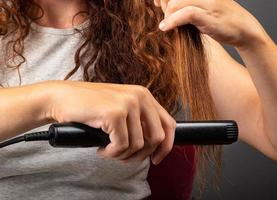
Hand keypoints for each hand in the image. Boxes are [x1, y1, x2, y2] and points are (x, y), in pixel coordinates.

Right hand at [45, 80, 175, 164]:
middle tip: (124, 157)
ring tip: (109, 149)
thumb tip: (153, 145)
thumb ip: (138, 121)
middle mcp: (140, 97)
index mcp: (144, 95)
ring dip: (122, 154)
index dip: (166, 146)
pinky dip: (111, 153)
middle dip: (142, 155)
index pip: (169, 124)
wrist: (61, 98)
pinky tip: (102, 148)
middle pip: (157, 138)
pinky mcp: (115, 113)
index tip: (156, 158)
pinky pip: (121, 146)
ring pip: (138, 145)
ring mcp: (128, 104)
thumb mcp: (120, 108)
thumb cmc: (89, 106)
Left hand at [154, 0, 266, 47]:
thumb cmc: (221, 19)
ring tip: (165, 25)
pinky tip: (165, 28)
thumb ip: (187, 4)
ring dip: (166, 15)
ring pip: (176, 3)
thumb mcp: (203, 8)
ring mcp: (207, 1)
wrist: (243, 29)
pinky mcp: (208, 14)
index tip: (156, 3)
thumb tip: (165, 5)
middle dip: (163, 5)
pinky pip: (185, 13)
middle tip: (162, 17)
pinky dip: (172, 21)